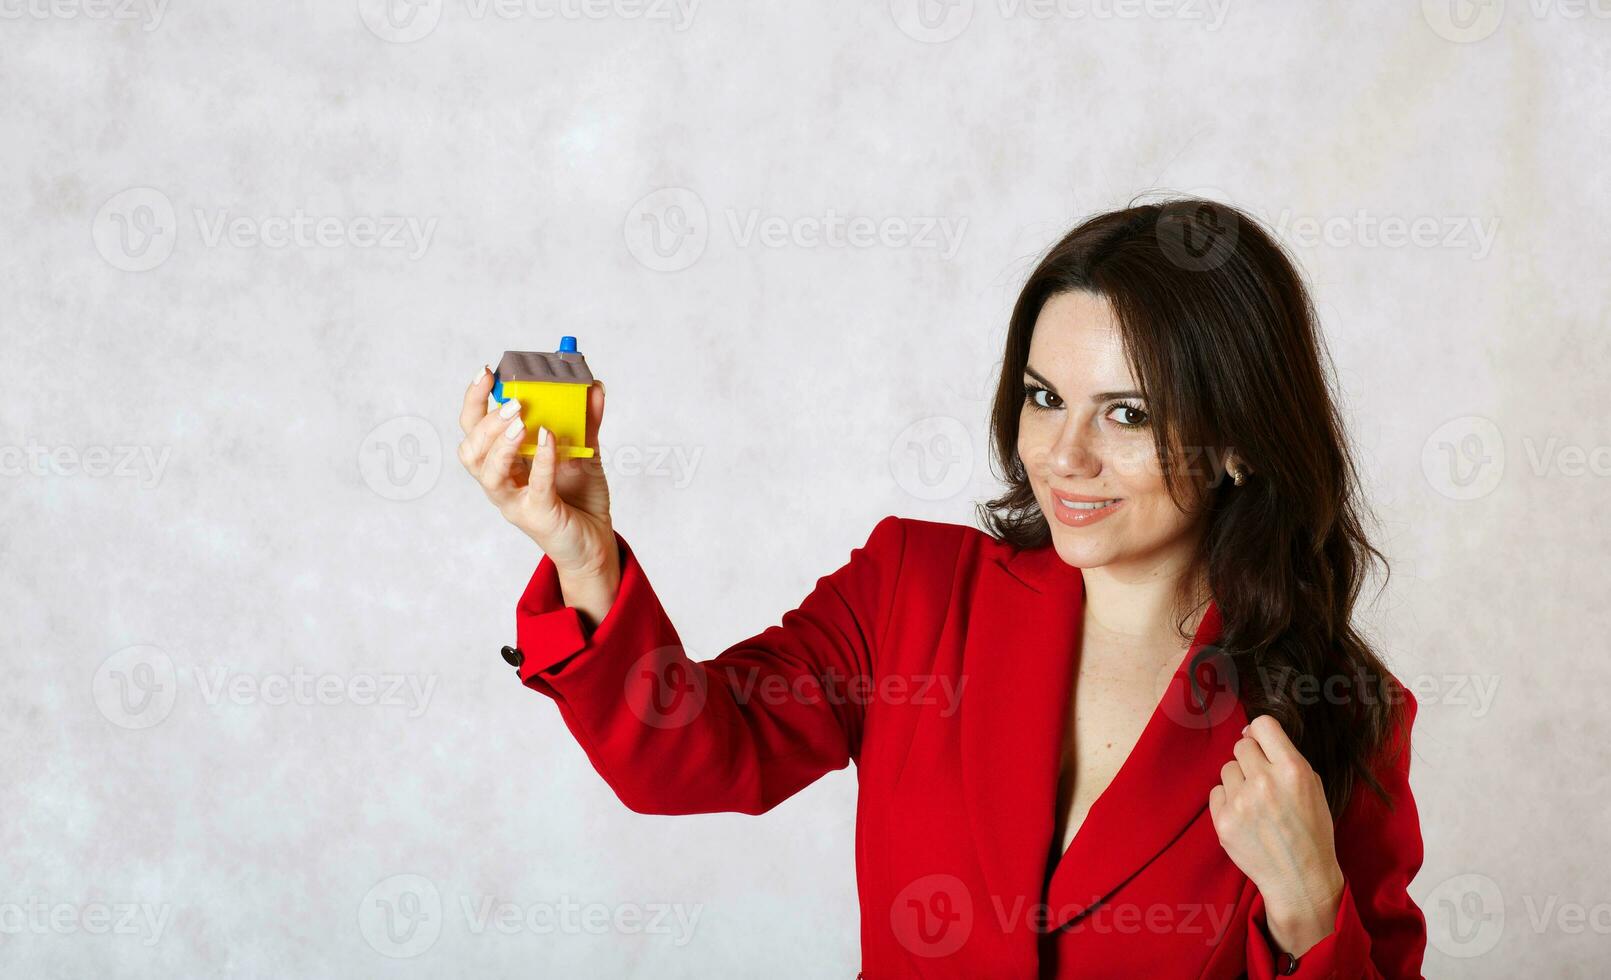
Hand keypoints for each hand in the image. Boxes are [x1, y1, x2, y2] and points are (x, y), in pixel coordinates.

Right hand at [457, 366, 616, 578]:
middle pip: (471, 450)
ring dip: (500, 443)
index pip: (473, 428)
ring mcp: (516, 501)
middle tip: (513, 402)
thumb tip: (594, 386)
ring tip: (521, 421)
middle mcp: (502, 482)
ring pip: (488, 473)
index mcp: (504, 461)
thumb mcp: (584, 451)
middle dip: (486, 422)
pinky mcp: (538, 516)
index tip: (486, 372)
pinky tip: (549, 439)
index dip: (474, 400)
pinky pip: (534, 487)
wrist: (596, 541)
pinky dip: (541, 461)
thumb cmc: (580, 497)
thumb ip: (586, 420)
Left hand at [1208, 714, 1345, 957]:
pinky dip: (1228, 801)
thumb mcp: (1314, 788)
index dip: (1261, 733)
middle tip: (1262, 780)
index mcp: (1292, 770)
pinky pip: (1216, 792)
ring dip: (1239, 781)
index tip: (1262, 744)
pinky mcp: (1223, 821)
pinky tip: (1245, 816)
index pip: (1263, 725)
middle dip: (1251, 759)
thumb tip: (1252, 734)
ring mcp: (1241, 802)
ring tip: (1256, 803)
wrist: (1300, 878)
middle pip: (1241, 746)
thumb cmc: (1311, 832)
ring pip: (1227, 769)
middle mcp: (1264, 781)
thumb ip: (1285, 758)